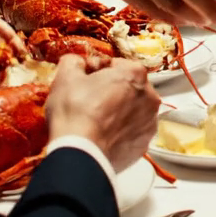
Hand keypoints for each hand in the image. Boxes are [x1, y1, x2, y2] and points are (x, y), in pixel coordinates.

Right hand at [45, 54, 160, 172]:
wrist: (81, 155)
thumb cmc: (76, 112)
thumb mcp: (66, 76)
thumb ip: (74, 61)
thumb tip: (77, 63)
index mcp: (135, 74)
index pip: (116, 64)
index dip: (98, 71)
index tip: (86, 80)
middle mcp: (149, 96)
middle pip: (128, 87)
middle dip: (111, 91)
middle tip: (89, 101)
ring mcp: (149, 123)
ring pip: (132, 110)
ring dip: (118, 112)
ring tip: (95, 120)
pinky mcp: (144, 145)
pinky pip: (132, 132)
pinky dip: (121, 133)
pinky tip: (103, 136)